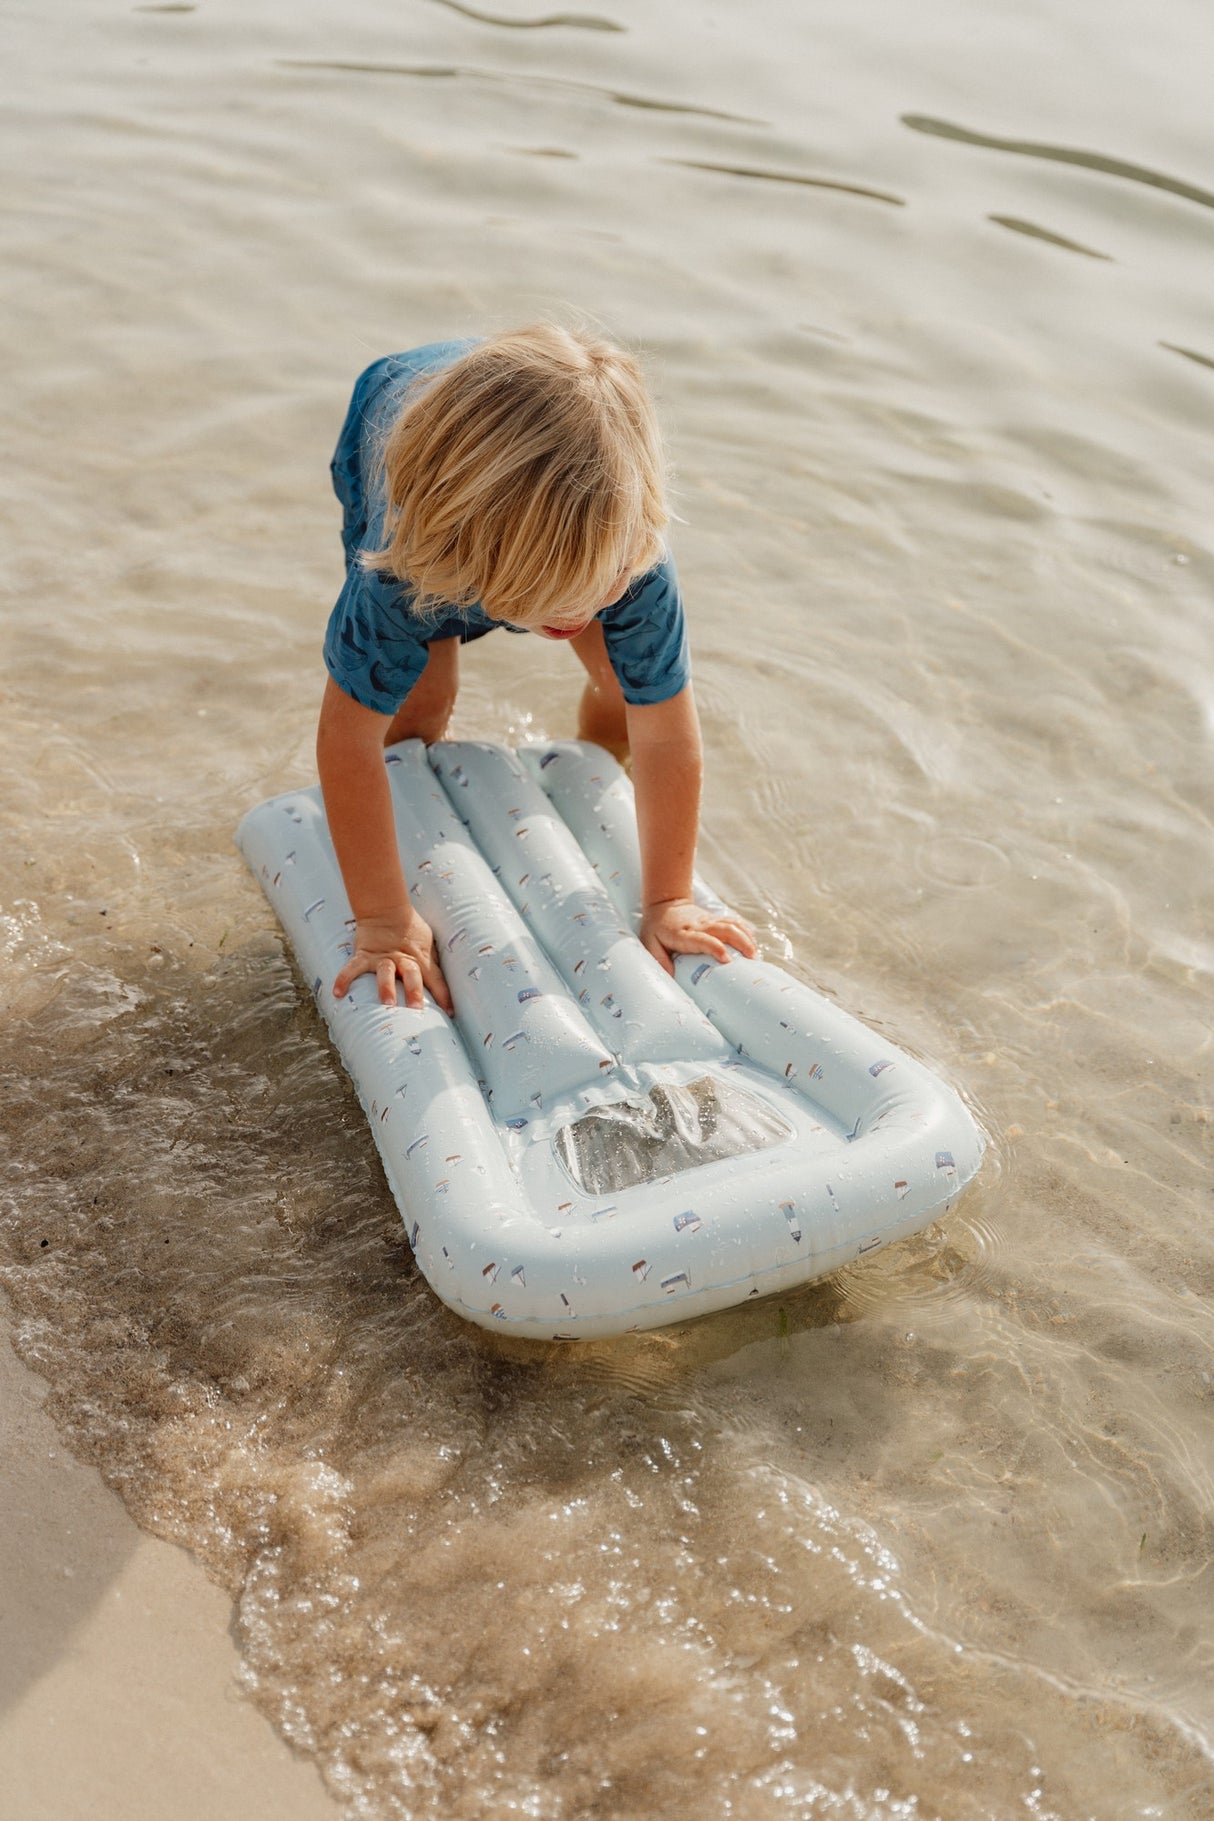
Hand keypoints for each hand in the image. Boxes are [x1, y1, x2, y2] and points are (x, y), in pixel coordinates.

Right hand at [332, 908, 453, 1012]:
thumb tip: (444, 981)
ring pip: (386, 973)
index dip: (444, 996)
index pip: (436, 979)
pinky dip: (344, 979)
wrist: (387, 909)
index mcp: (421, 959)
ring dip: (386, 987)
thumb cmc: (411, 929)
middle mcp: (403, 960)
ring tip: (387, 1002)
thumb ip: (433, 960)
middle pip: (411, 975)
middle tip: (416, 1008)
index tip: (450, 1013)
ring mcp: (383, 958)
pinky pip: (353, 968)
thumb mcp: (428, 943)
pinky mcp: (365, 955)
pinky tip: (338, 993)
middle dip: (414, 991)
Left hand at [640, 898, 757, 977]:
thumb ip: (658, 960)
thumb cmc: (656, 928)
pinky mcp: (715, 919)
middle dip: (741, 943)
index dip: (715, 947)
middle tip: (751, 960)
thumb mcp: (649, 943)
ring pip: (732, 925)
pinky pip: (733, 922)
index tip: (727, 959)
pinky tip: (753, 944)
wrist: (664, 904)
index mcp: (683, 934)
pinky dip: (745, 932)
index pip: (702, 939)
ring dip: (746, 938)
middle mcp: (699, 925)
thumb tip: (671, 977)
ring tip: (755, 955)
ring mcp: (709, 921)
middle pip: (725, 929)